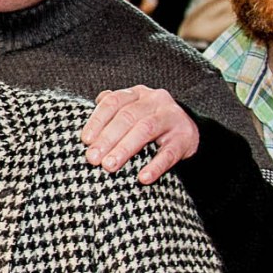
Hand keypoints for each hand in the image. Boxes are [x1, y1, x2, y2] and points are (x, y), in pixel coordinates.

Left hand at [80, 86, 197, 183]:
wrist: (186, 131)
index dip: (97, 120)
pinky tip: (143, 178)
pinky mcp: (185, 137)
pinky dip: (155, 166)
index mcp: (137, 94)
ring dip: (124, 149)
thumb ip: (110, 112)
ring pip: (145, 130)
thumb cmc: (149, 123)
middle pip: (127, 117)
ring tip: (109, 166)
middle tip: (93, 158)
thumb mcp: (131, 112)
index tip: (85, 140)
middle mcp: (155, 100)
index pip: (114, 102)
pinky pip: (169, 152)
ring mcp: (172, 117)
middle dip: (107, 139)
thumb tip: (90, 120)